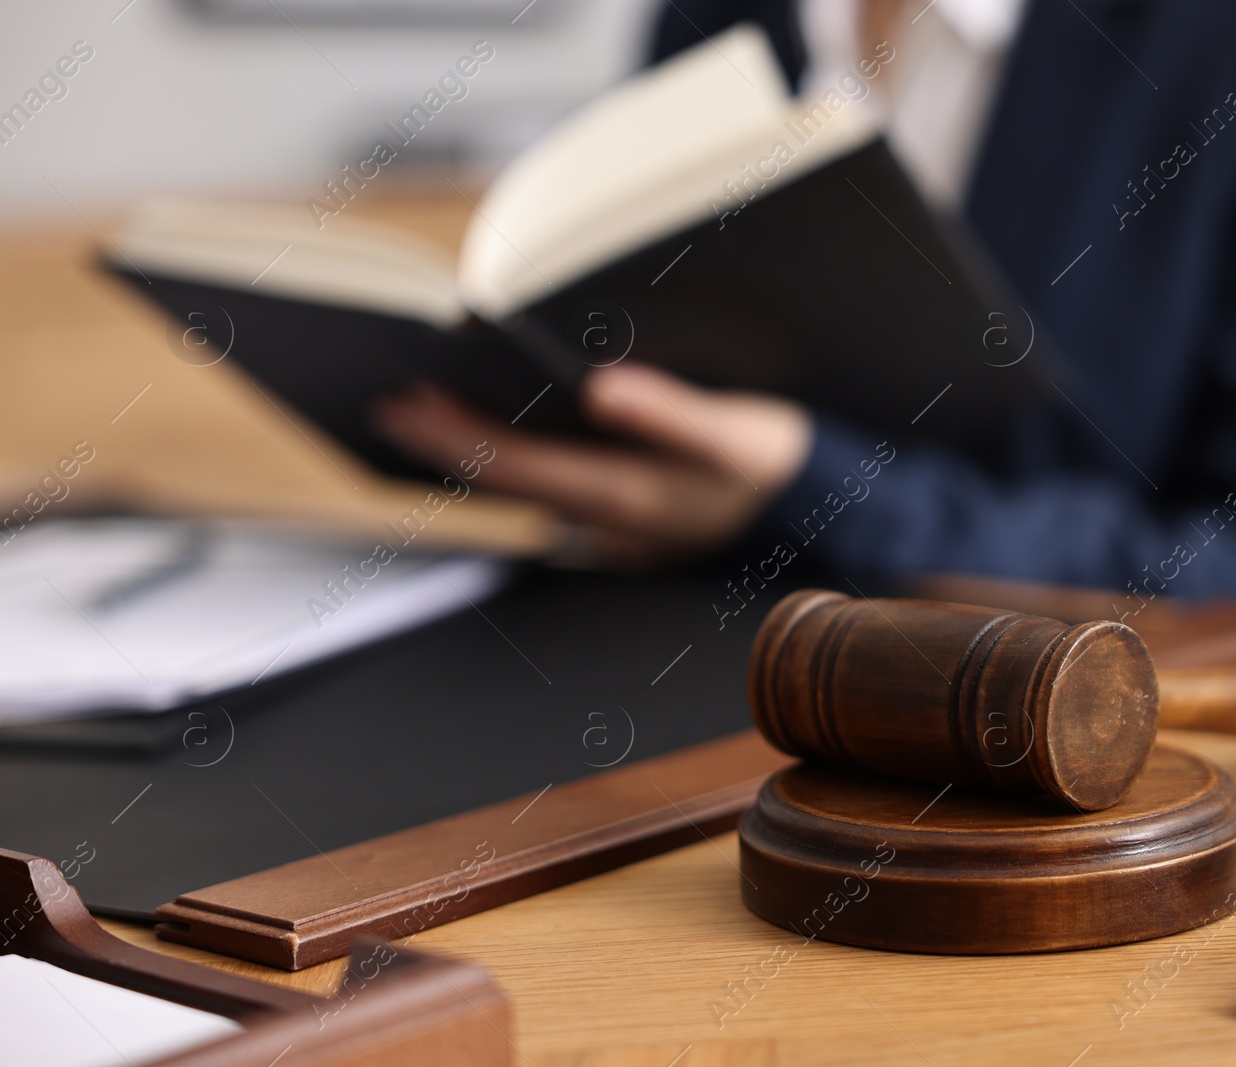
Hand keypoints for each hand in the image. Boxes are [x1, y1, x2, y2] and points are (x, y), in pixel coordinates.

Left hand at [372, 364, 812, 567]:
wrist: (822, 512)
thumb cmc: (776, 465)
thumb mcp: (737, 435)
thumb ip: (672, 413)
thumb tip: (602, 387)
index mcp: (630, 497)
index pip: (522, 467)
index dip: (461, 435)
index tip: (412, 399)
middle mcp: (611, 519)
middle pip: (508, 481)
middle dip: (445, 442)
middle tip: (387, 404)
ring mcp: (614, 523)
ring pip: (523, 487)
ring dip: (470, 453)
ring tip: (418, 415)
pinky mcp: (623, 513)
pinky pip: (548, 486)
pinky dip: (509, 459)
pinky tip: (487, 437)